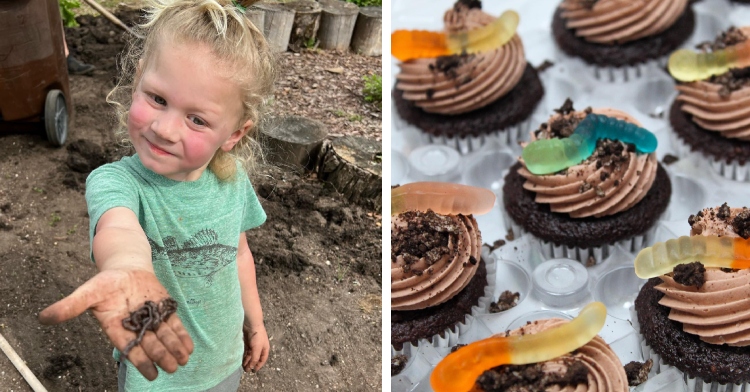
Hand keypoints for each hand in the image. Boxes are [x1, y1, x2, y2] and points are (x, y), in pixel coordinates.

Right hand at [38, 269, 193, 379]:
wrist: (125, 268)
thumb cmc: (105, 283)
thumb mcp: (87, 292)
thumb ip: (70, 306)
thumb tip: (43, 318)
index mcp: (117, 328)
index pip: (130, 349)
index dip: (141, 362)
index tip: (152, 374)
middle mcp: (135, 327)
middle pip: (150, 345)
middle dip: (162, 356)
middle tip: (173, 367)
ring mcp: (151, 318)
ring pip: (164, 337)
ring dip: (174, 349)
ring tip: (183, 360)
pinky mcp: (164, 309)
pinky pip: (173, 325)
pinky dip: (181, 336)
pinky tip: (189, 347)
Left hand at [242, 322, 269, 371]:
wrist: (251, 323)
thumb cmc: (257, 336)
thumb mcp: (257, 349)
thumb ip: (255, 358)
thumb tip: (251, 367)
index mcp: (265, 348)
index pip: (262, 359)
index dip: (259, 365)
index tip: (253, 371)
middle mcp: (259, 347)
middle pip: (256, 357)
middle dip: (251, 364)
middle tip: (246, 370)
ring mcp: (253, 344)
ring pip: (250, 354)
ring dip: (247, 360)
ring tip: (242, 366)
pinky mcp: (247, 341)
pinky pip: (246, 350)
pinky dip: (244, 355)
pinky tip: (240, 359)